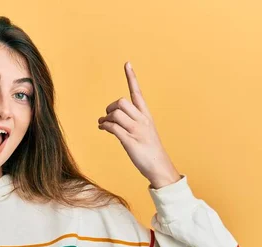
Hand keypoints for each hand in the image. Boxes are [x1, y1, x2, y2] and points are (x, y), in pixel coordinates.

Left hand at [98, 62, 180, 188]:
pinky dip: (105, 126)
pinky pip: (113, 128)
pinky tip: (103, 128)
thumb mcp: (142, 133)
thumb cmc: (149, 150)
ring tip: (102, 125)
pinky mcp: (130, 141)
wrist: (159, 167)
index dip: (131, 78)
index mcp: (146, 115)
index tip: (127, 63)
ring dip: (105, 118)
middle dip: (110, 107)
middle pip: (121, 102)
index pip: (137, 93)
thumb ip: (129, 123)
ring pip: (116, 114)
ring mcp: (136, 131)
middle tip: (107, 116)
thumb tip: (111, 121)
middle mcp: (142, 120)